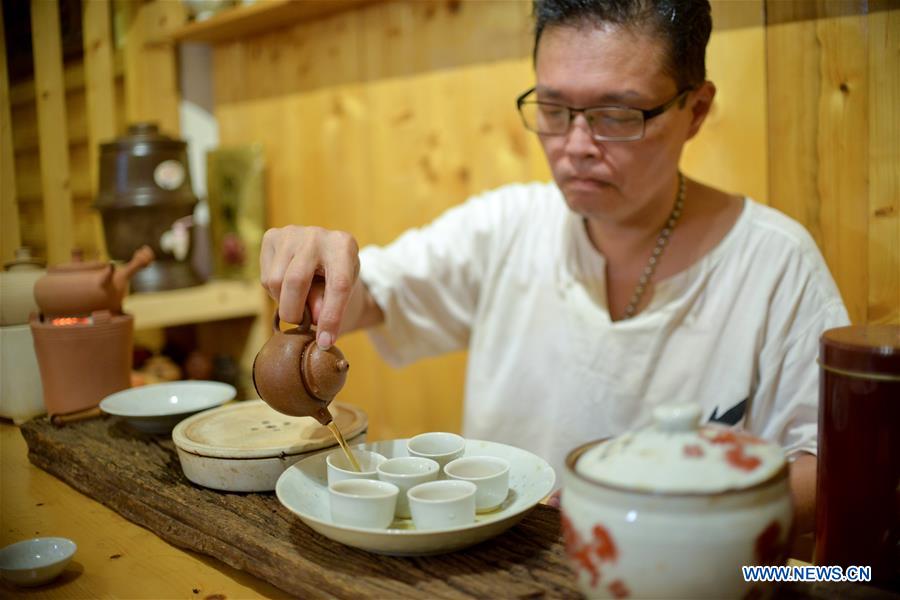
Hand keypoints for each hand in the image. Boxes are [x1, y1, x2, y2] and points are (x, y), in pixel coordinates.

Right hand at [260, 225, 359, 348]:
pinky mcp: (271, 236)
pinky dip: (274, 292)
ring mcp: (292, 233)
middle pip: (296, 280)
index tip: (325, 342)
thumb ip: (330, 305)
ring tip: (297, 301)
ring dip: (283, 302)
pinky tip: (287, 287)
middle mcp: (317, 234)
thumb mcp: (343, 294)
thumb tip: (313, 316)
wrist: (324, 258)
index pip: (338, 285)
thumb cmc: (336, 280)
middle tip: (300, 323)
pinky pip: (265, 277)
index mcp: (344, 246)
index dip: (331, 318)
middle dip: (295, 311)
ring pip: (275, 281)